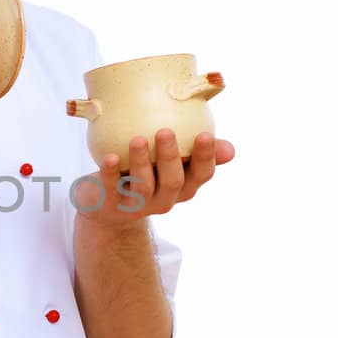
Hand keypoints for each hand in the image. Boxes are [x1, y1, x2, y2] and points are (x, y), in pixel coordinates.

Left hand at [74, 129, 235, 230]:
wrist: (106, 206)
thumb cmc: (145, 173)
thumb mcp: (169, 164)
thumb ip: (194, 153)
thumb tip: (230, 149)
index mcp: (184, 186)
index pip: (201, 175)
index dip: (205, 157)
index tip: (204, 135)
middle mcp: (165, 199)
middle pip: (173, 181)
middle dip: (170, 157)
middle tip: (165, 131)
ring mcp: (138, 206)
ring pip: (143, 186)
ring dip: (141, 162)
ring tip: (138, 139)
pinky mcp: (111, 206)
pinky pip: (111, 189)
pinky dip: (110, 173)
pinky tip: (110, 158)